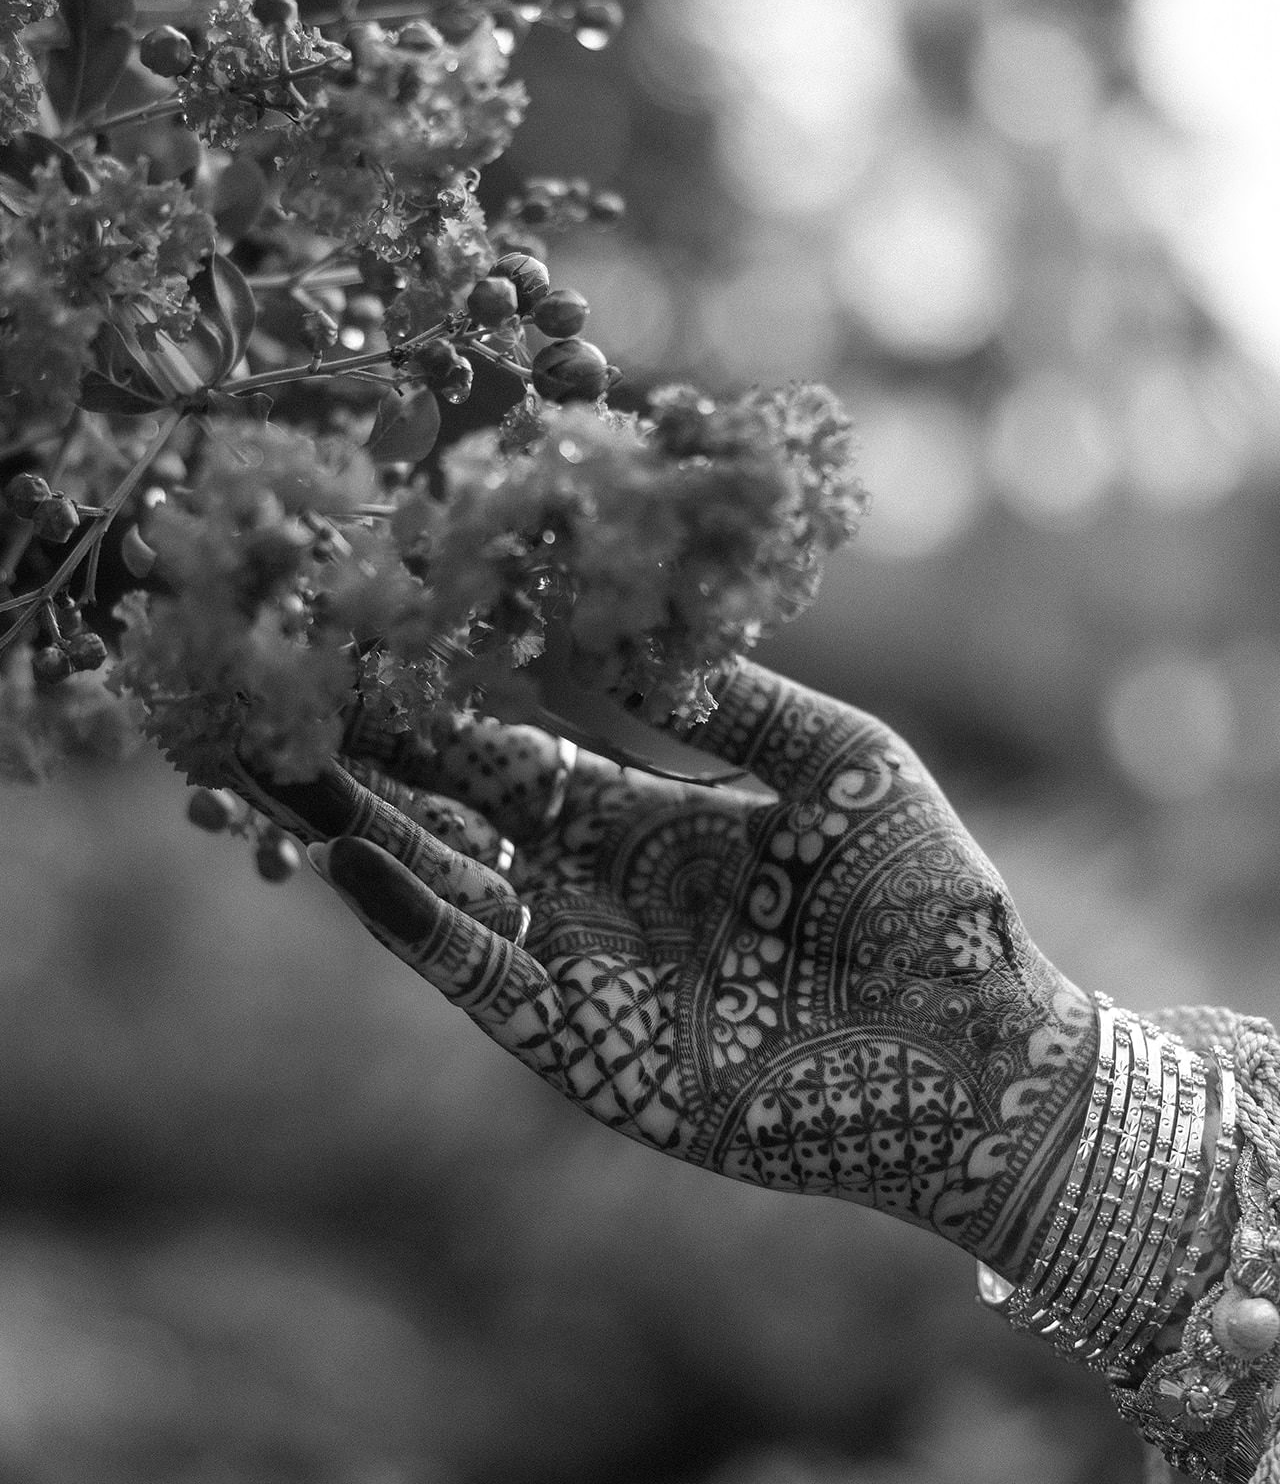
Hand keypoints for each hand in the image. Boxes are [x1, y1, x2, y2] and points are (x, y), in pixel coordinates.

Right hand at [234, 660, 1097, 1276]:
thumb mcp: (835, 758)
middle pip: (448, 818)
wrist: (982, 1048)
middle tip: (270, 699)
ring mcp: (582, 971)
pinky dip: (412, 921)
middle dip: (360, 764)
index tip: (363, 646)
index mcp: (648, 821)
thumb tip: (622, 621)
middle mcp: (595, 893)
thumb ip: (728, 698)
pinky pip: (477, 977)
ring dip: (352, 832)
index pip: (511, 754)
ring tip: (266, 769)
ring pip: (439, 889)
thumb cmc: (926, 896)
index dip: (436, 706)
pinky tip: (351, 860)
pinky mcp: (584, 1050)